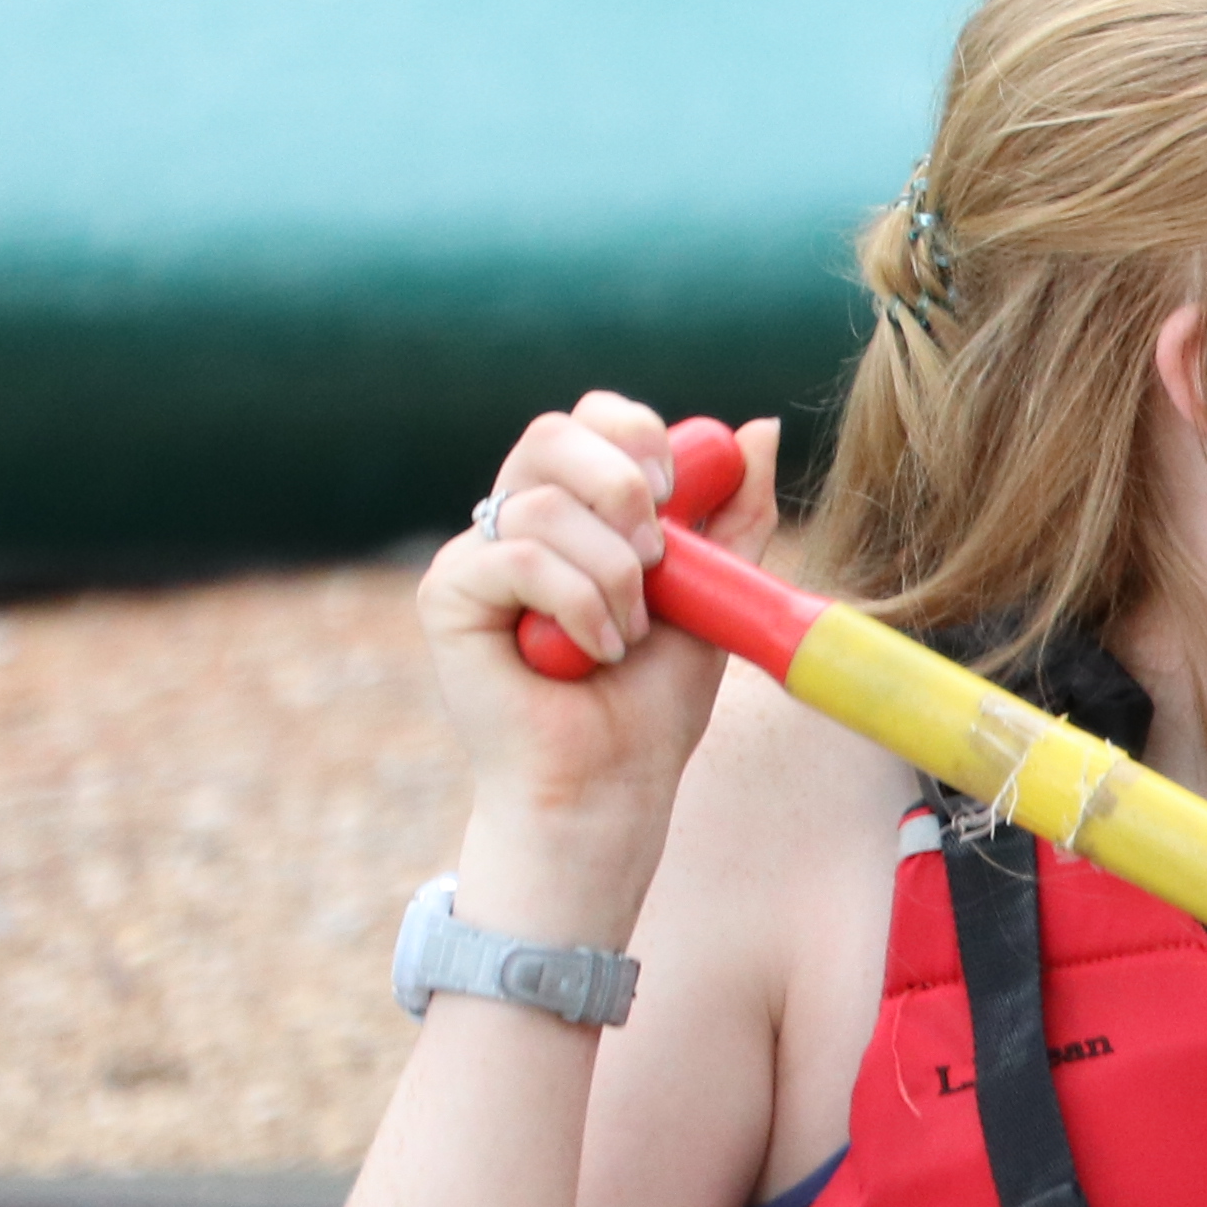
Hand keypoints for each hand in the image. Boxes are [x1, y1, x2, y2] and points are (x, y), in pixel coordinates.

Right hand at [412, 394, 781, 918]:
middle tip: (659, 553)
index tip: (679, 488)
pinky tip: (598, 651)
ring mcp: (474, 557)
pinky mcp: (447, 597)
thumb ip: (735, 516)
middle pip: (551, 435)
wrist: (612, 786)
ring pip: (544, 506)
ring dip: (614, 572)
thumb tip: (760, 430)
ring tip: (631, 634)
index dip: (634, 432)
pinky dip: (577, 603)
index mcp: (574, 509)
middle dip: (621, 483)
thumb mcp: (715, 595)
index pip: (588, 421)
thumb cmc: (653, 702)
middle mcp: (516, 522)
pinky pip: (516, 559)